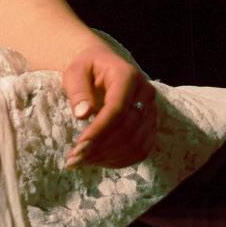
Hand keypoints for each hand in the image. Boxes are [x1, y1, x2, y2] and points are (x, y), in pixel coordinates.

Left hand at [62, 38, 156, 168]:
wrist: (103, 65)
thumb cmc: (87, 68)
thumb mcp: (75, 72)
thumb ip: (78, 91)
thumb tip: (83, 114)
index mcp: (128, 76)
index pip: (117, 109)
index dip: (99, 130)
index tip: (78, 145)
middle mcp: (145, 94)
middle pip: (127, 130)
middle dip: (100, 148)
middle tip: (74, 159)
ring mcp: (151, 111)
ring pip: (136, 144)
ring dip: (108, 157)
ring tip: (82, 161)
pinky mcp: (150, 125)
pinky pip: (141, 150)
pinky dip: (120, 160)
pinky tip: (99, 161)